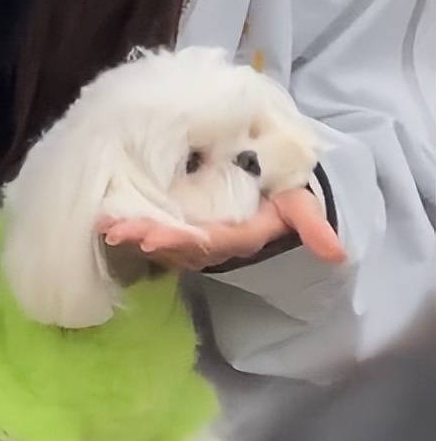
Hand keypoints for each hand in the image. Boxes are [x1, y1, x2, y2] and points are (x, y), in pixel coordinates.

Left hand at [97, 188, 346, 271]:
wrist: (275, 187)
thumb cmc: (282, 193)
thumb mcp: (299, 204)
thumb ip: (311, 224)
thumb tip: (336, 253)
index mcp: (236, 236)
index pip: (204, 243)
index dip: (176, 241)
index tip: (148, 238)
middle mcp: (210, 240)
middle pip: (174, 244)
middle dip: (144, 237)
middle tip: (115, 230)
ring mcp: (193, 232)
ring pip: (159, 238)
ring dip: (131, 231)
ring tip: (104, 222)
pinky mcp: (179, 219)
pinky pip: (153, 224)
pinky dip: (131, 220)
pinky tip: (104, 213)